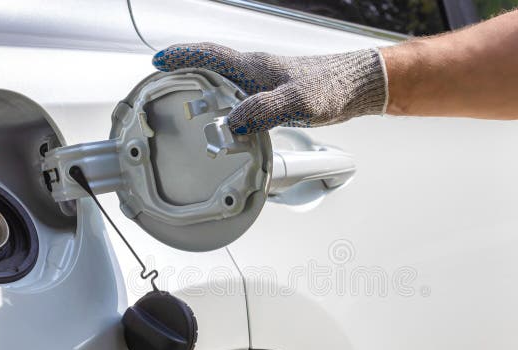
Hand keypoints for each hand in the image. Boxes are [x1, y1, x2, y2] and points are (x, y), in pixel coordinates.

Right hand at [152, 42, 387, 133]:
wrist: (358, 86)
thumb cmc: (331, 88)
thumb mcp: (296, 103)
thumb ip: (262, 111)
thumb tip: (230, 124)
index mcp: (254, 67)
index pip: (210, 56)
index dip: (182, 57)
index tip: (159, 62)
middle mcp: (256, 71)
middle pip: (211, 68)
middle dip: (185, 75)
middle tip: (166, 90)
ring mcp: (265, 83)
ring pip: (226, 85)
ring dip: (206, 94)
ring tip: (191, 113)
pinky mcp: (277, 95)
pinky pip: (243, 99)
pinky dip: (229, 108)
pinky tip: (232, 126)